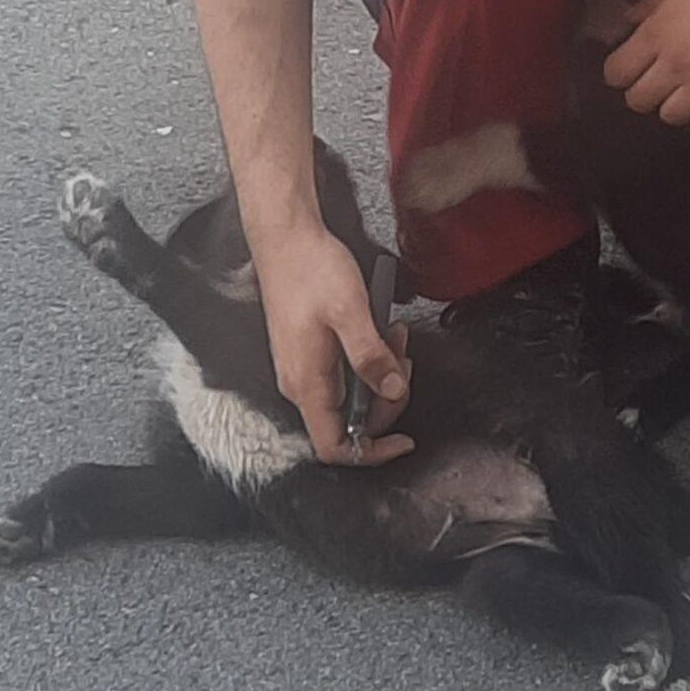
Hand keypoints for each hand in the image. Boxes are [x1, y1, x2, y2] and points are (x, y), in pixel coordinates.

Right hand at [259, 223, 413, 466]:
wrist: (286, 237)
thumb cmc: (310, 269)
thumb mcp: (350, 312)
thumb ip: (372, 357)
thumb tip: (392, 390)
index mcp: (306, 383)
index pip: (335, 447)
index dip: (372, 453)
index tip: (404, 439)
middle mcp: (300, 383)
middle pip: (350, 422)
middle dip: (386, 395)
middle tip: (403, 358)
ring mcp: (302, 368)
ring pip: (351, 394)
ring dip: (381, 370)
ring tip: (393, 334)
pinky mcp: (308, 352)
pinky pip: (344, 372)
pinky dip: (368, 357)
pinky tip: (379, 329)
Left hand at [603, 0, 689, 138]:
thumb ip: (652, 2)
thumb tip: (631, 21)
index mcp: (657, 30)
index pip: (616, 72)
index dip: (618, 71)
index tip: (627, 67)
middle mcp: (676, 61)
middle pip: (638, 101)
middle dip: (642, 93)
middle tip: (655, 81)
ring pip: (670, 117)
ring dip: (674, 106)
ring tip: (685, 93)